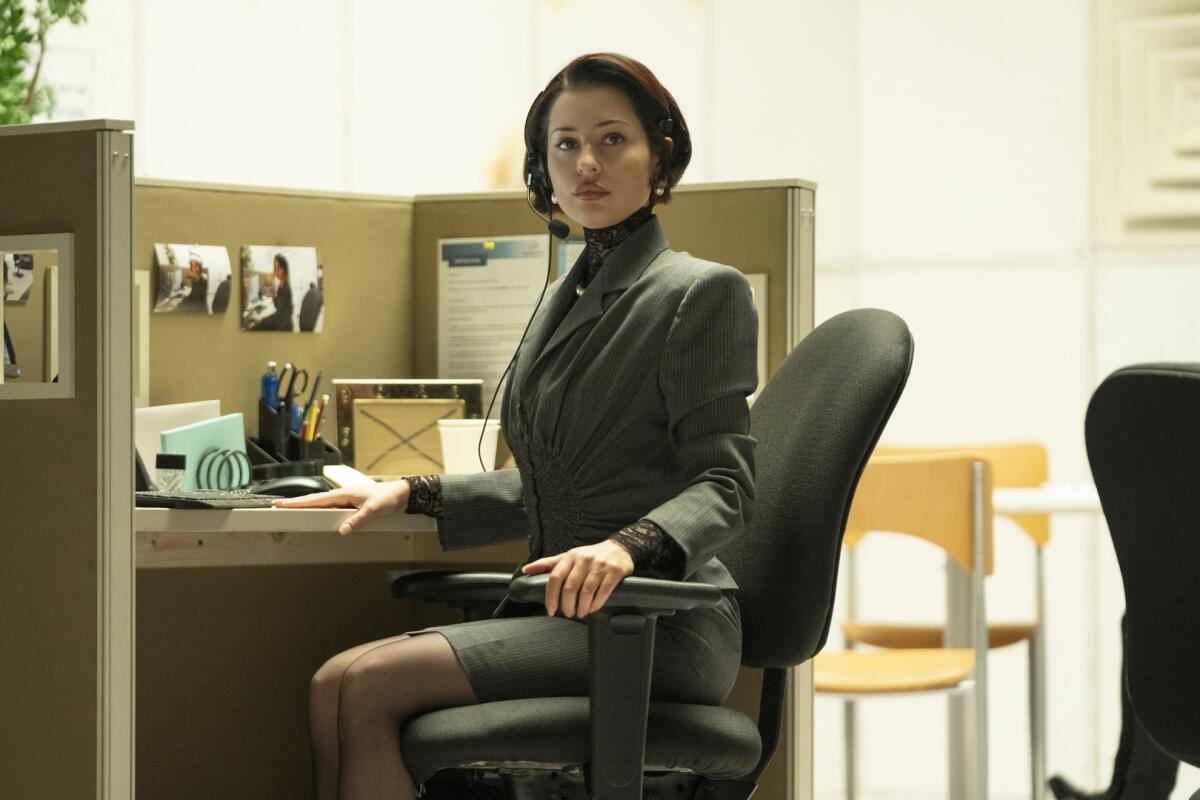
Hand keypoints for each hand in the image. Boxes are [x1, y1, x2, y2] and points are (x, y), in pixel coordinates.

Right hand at [273, 479, 409, 535]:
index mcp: (343, 494)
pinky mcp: (349, 505)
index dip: (299, 502)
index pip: (316, 499)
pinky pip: (330, 509)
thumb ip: (358, 520)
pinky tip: (313, 515)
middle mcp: (341, 496)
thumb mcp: (373, 510)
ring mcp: (344, 500)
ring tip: (290, 511)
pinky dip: (319, 511)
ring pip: (321, 505)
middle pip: (314, 501)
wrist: (399, 494)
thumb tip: (343, 531)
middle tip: (278, 507)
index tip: (283, 504)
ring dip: (306, 507)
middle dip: (296, 504)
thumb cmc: (387, 498)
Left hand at [522, 540, 633, 617]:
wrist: (619, 548)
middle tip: (568, 613)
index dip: (551, 596)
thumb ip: (548, 564)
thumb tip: (526, 570)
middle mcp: (584, 560)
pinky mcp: (614, 572)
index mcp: (570, 557)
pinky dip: (596, 604)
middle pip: (570, 587)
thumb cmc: (590, 555)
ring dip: (582, 607)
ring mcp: (600, 566)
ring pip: (587, 592)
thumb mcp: (569, 556)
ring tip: (580, 613)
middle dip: (567, 605)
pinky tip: (593, 608)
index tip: (550, 609)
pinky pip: (603, 592)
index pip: (555, 578)